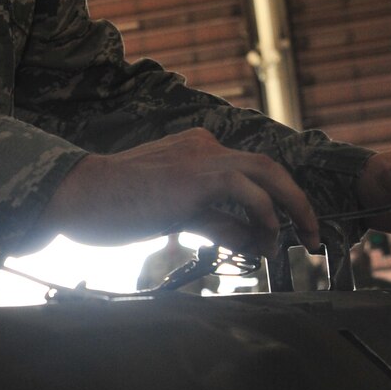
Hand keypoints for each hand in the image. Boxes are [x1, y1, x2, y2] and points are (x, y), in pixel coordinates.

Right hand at [40, 129, 320, 257]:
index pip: (247, 174)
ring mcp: (201, 160)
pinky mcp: (197, 179)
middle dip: (297, 200)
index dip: (273, 202)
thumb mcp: (174, 215)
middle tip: (313, 233)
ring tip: (302, 238)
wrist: (77, 195)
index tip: (283, 231)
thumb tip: (251, 240)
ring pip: (267, 173)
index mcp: (194, 149)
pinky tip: (264, 242)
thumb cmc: (113, 207)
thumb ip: (215, 221)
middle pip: (268, 167)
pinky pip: (248, 195)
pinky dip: (265, 217)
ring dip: (293, 208)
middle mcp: (203, 147)